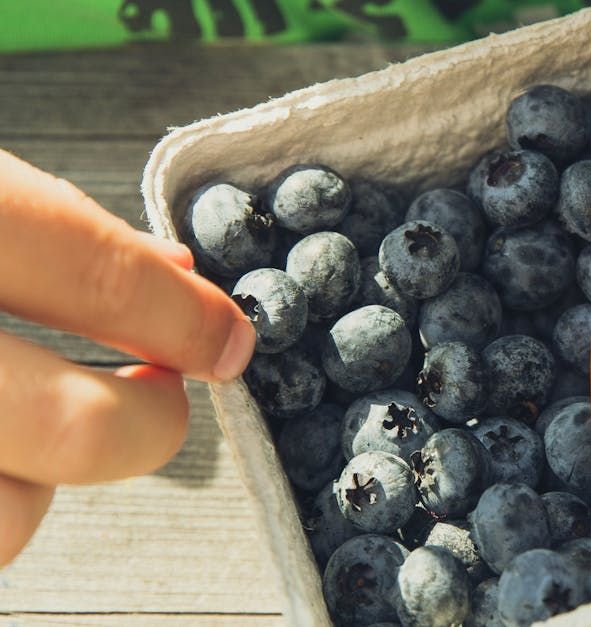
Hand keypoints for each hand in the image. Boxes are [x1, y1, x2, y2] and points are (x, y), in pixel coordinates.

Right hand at [0, 150, 254, 564]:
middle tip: (156, 395)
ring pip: (5, 519)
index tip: (233, 343)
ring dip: (37, 484)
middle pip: (74, 433)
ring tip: (21, 429)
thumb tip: (179, 277)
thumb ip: (57, 231)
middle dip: (147, 425)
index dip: (187, 317)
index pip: (95, 275)